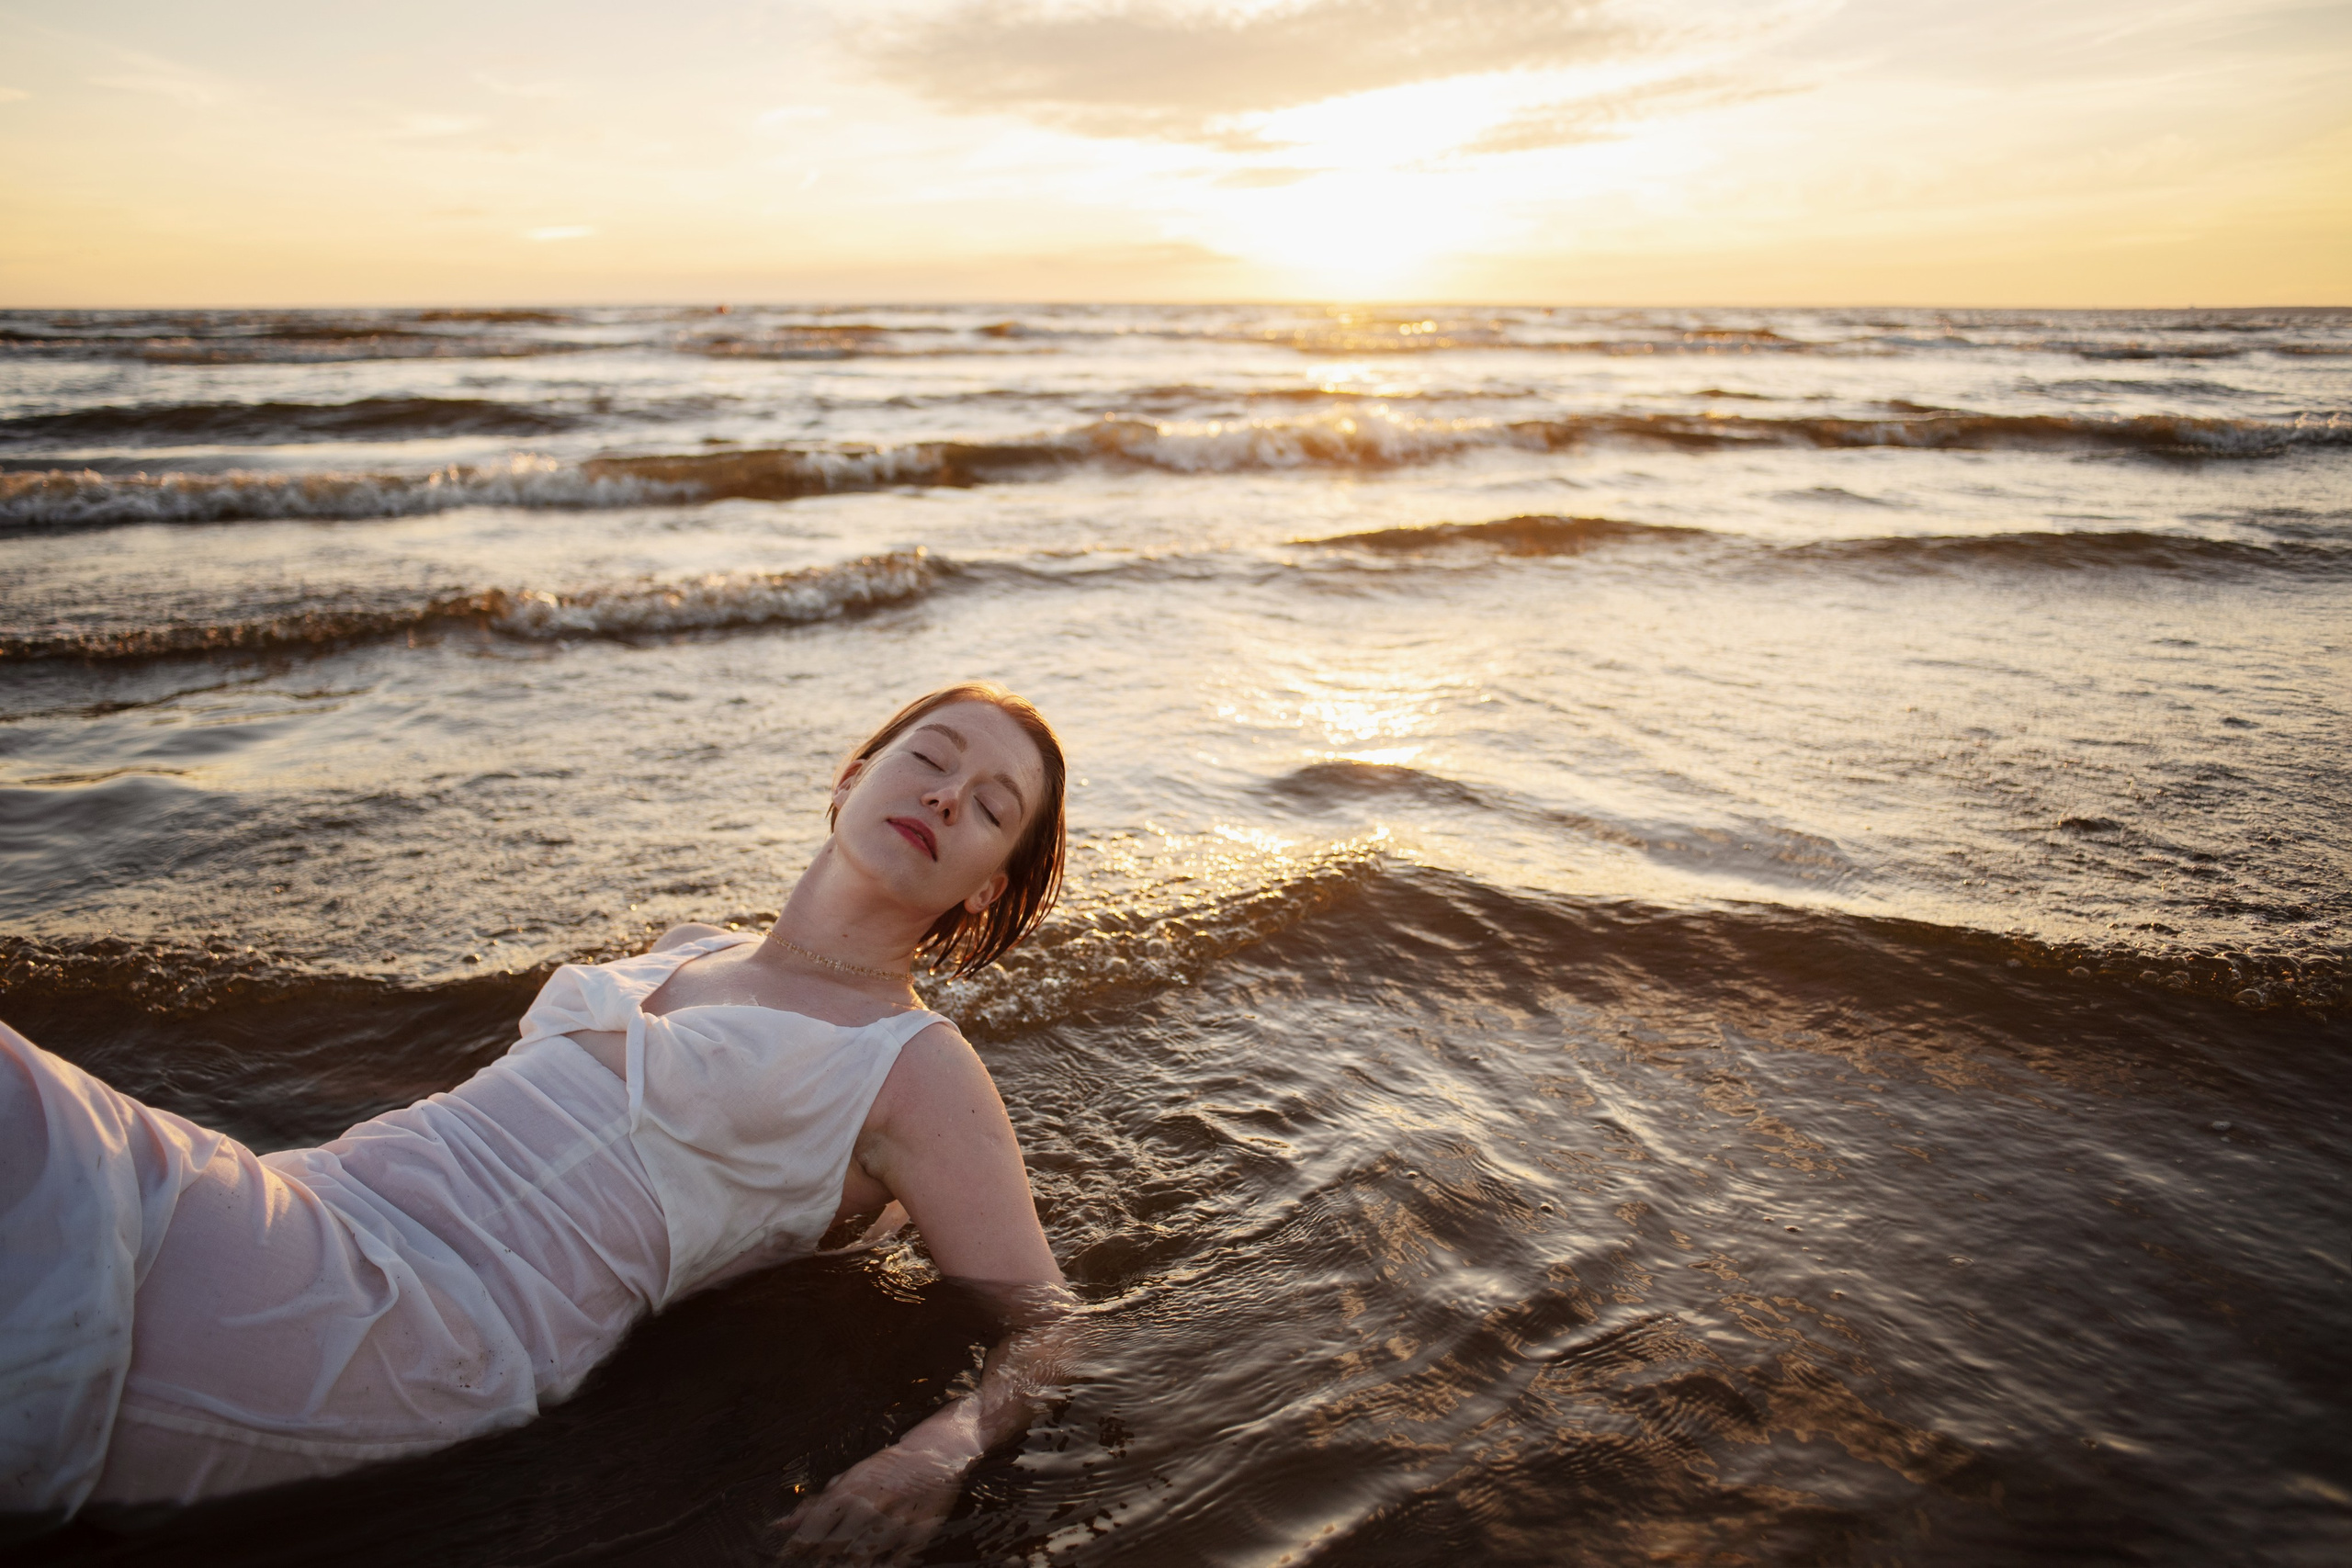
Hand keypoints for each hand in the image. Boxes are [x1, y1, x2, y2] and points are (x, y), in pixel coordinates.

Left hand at [775, 1436, 968, 1562]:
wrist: (935, 1453)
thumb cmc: (887, 1467)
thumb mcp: (849, 1478)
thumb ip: (815, 1504)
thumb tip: (779, 1525)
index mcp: (850, 1491)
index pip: (814, 1527)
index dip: (796, 1547)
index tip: (784, 1557)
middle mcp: (870, 1507)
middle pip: (835, 1546)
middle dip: (819, 1562)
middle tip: (814, 1567)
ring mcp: (895, 1523)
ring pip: (862, 1558)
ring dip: (848, 1567)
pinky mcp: (917, 1534)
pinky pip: (895, 1562)